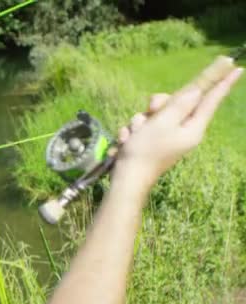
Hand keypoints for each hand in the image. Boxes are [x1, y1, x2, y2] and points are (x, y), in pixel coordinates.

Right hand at [113, 67, 243, 188]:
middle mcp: (182, 131)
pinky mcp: (151, 141)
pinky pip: (143, 126)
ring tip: (133, 135)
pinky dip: (133, 132)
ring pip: (154, 114)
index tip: (236, 68)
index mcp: (192, 129)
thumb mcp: (163, 122)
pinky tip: (128, 141)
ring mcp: (166, 136)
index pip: (210, 101)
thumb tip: (196, 92)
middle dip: (158, 104)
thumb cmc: (146, 151)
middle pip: (176, 103)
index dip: (221, 83)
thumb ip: (179, 105)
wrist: (126, 178)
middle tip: (151, 110)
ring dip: (139, 121)